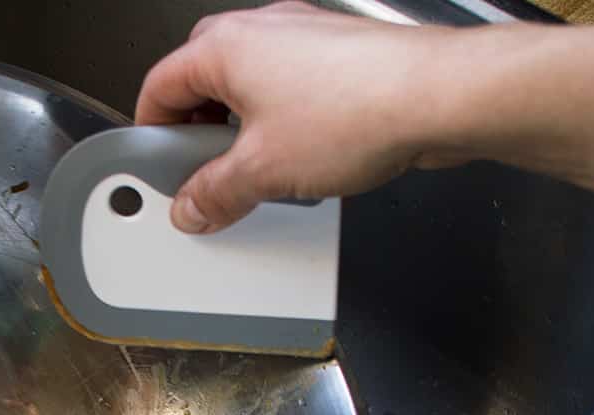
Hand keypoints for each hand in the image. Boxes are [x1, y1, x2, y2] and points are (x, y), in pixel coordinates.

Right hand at [136, 2, 461, 232]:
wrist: (440, 96)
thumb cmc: (358, 110)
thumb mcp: (261, 172)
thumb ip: (214, 193)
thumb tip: (194, 205)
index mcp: (225, 46)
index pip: (161, 86)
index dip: (152, 132)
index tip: (158, 166)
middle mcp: (262, 29)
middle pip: (203, 81)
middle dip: (198, 130)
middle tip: (204, 172)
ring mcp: (304, 36)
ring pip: (250, 84)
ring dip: (243, 128)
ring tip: (258, 172)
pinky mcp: (340, 55)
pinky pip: (291, 88)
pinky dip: (283, 121)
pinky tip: (301, 159)